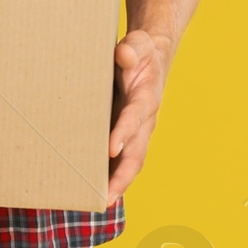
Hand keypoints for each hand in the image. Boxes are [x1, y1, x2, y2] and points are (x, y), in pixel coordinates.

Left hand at [107, 28, 171, 203]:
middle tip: (106, 196)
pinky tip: (96, 192)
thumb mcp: (137, 44)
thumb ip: (131, 49)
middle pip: (137, 152)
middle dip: (123, 175)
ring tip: (99, 202)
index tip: (111, 148)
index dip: (124, 132)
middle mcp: (145, 120)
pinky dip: (113, 176)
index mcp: (146, 97)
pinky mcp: (128, 136)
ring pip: (131, 162)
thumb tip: (123, 55)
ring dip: (118, 183)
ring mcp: (138, 132)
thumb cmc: (140, 52)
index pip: (135, 117)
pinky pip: (122, 160)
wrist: (151, 58)